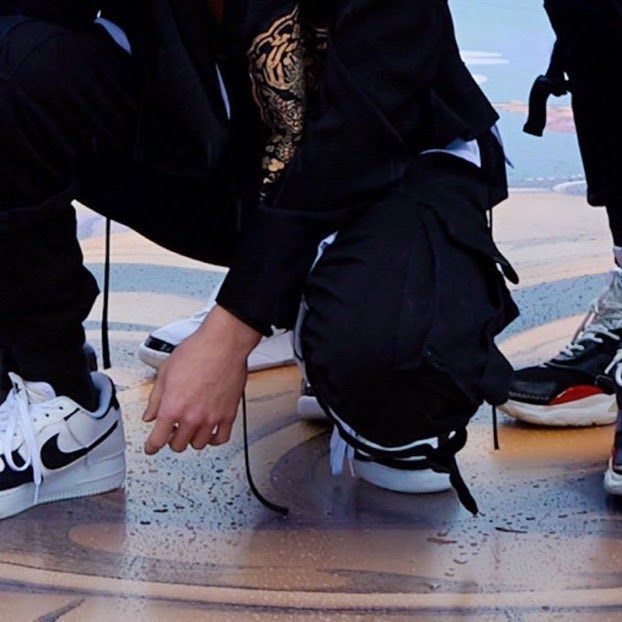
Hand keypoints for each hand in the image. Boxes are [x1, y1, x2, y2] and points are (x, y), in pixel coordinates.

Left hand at [142, 305, 261, 453]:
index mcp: (172, 407)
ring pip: (199, 444)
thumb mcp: (165, 372)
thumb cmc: (197, 352)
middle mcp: (191, 417)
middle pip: (178, 445)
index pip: (157, 440)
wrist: (223, 344)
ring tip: (191, 429)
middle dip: (172, 440)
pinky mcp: (228, 414)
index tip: (151, 447)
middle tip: (172, 432)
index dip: (151, 446)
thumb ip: (156, 398)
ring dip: (192, 439)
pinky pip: (221, 438)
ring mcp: (211, 418)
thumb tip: (150, 414)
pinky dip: (214, 439)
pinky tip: (210, 433)